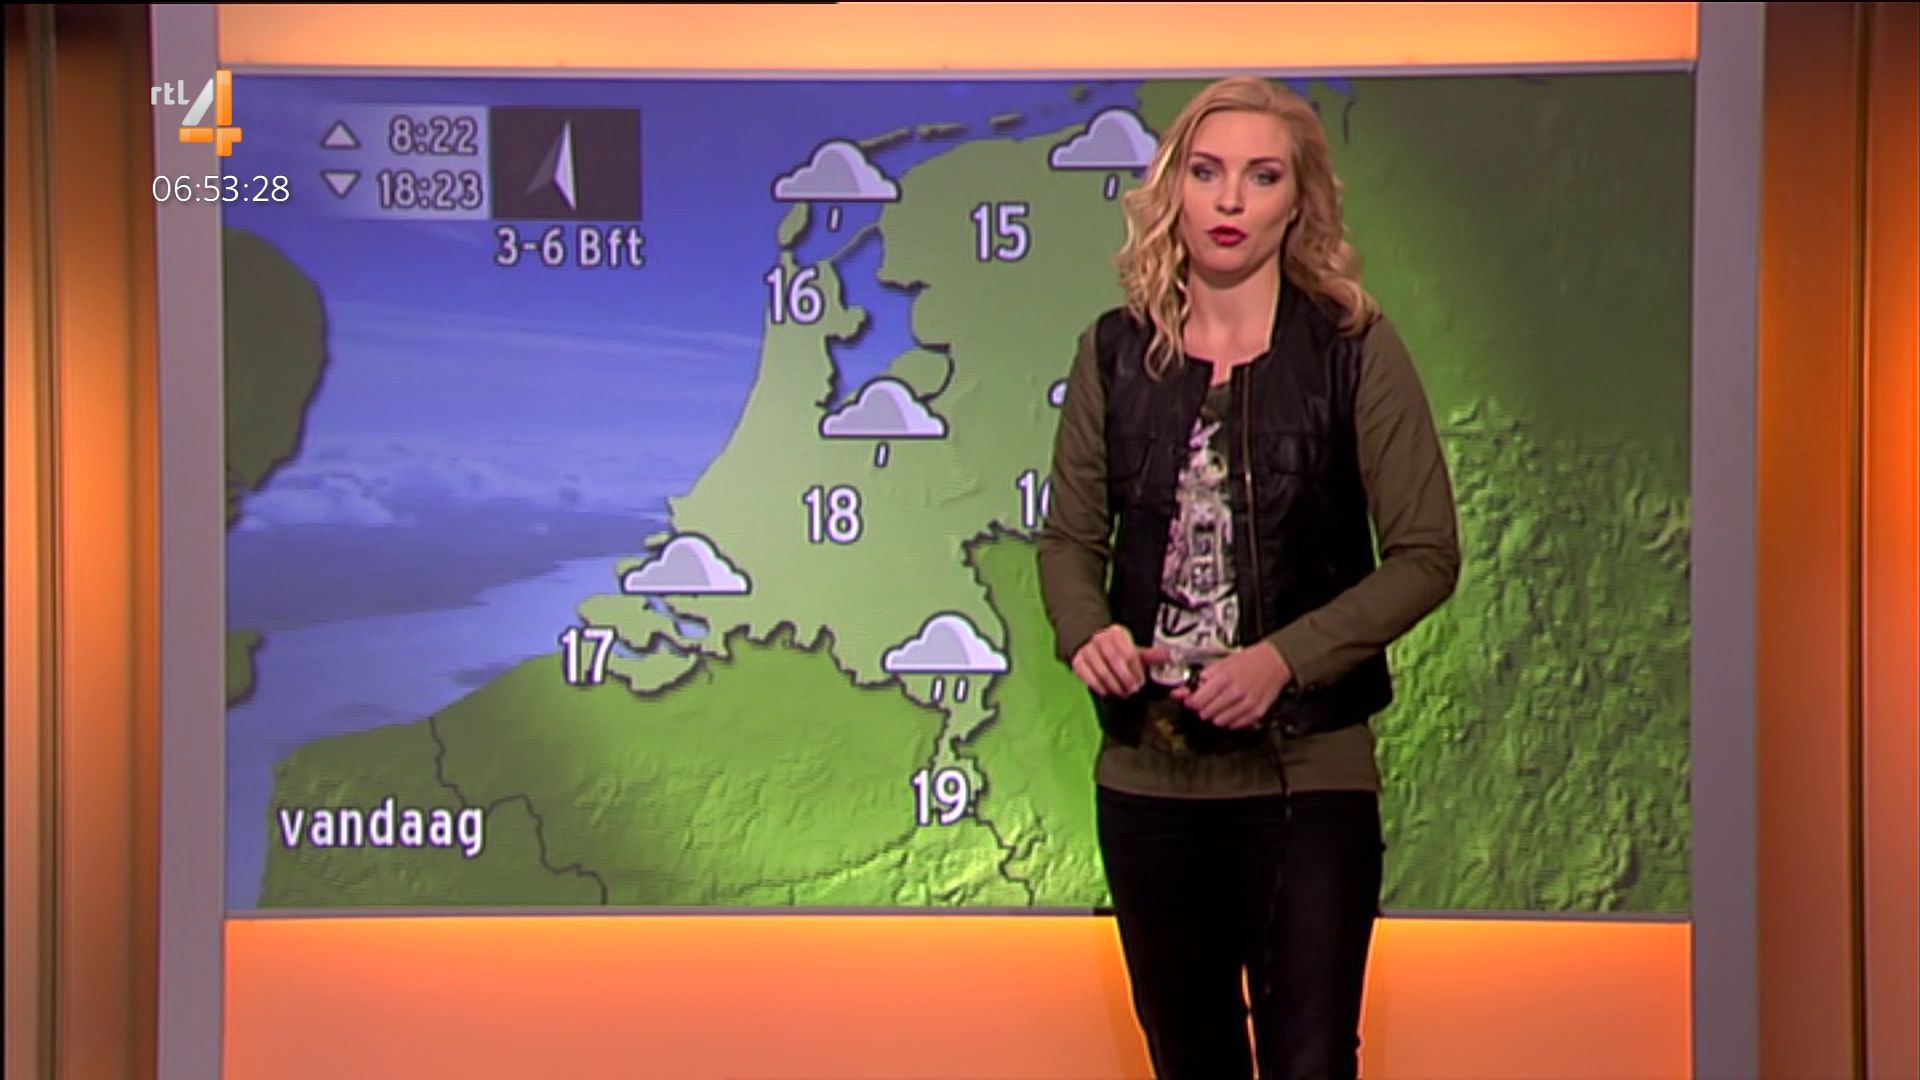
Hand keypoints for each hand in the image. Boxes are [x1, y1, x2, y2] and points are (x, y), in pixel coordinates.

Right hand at [1071, 625, 1169, 697]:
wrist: (1092, 647)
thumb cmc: (1118, 651)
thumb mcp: (1134, 650)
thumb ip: (1150, 656)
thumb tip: (1167, 656)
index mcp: (1116, 634)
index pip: (1129, 654)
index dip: (1136, 671)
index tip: (1141, 682)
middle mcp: (1100, 639)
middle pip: (1115, 663)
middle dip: (1126, 680)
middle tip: (1132, 690)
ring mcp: (1087, 650)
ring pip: (1102, 673)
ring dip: (1115, 686)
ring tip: (1123, 693)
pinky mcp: (1078, 662)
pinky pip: (1089, 679)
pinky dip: (1100, 688)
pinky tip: (1109, 691)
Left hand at [1172, 642, 1293, 729]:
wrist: (1274, 662)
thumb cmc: (1248, 661)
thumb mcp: (1222, 662)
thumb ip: (1202, 677)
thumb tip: (1183, 690)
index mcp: (1223, 678)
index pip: (1197, 701)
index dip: (1190, 702)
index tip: (1190, 700)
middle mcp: (1235, 693)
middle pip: (1206, 712)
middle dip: (1202, 708)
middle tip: (1205, 702)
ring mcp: (1246, 704)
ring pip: (1219, 721)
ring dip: (1215, 715)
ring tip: (1219, 705)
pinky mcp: (1256, 713)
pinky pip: (1235, 725)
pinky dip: (1230, 720)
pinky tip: (1231, 710)